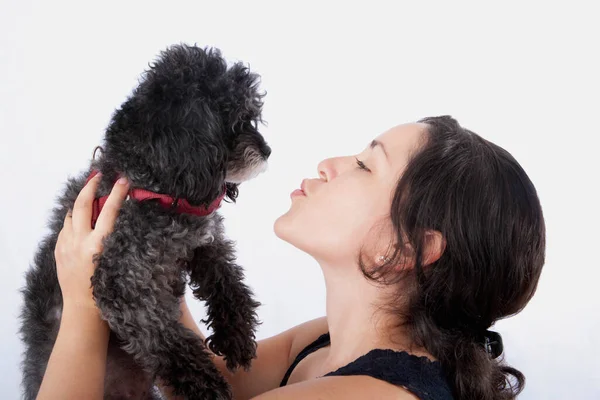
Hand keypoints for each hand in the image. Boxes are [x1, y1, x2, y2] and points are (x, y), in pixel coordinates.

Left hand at [54, 173, 129, 309]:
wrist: (83, 309)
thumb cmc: (106, 289)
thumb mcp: (117, 261)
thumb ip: (117, 239)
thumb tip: (122, 220)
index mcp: (98, 244)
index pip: (110, 210)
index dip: (118, 193)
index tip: (124, 180)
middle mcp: (80, 241)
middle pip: (83, 204)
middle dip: (90, 186)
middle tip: (98, 176)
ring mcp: (66, 245)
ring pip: (71, 215)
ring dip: (80, 203)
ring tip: (89, 197)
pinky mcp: (59, 251)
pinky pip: (64, 229)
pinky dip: (73, 221)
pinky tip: (79, 222)